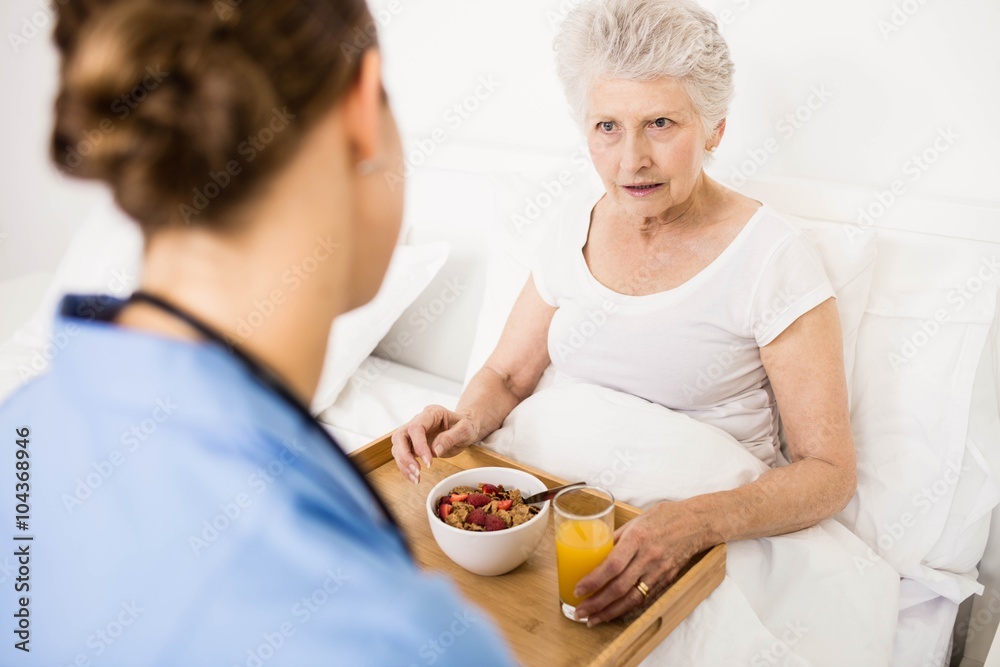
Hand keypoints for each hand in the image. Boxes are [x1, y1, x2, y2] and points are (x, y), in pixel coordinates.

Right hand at [390, 405, 480, 483]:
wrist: (465, 428)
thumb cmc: (466, 426)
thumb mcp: (465, 430)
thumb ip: (450, 438)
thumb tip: (435, 451)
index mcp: (431, 413)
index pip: (416, 427)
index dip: (419, 445)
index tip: (428, 462)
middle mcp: (419, 421)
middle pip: (400, 436)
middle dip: (405, 456)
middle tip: (417, 471)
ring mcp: (413, 433)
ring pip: (398, 447)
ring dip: (404, 464)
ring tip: (416, 478)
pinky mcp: (413, 444)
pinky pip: (403, 456)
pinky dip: (406, 468)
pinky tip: (414, 477)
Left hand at [572, 501, 714, 625]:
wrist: (697, 523)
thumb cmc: (664, 517)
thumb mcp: (636, 520)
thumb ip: (617, 539)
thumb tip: (595, 554)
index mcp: (637, 538)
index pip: (612, 565)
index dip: (594, 580)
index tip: (578, 590)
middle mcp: (648, 557)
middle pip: (620, 587)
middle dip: (597, 603)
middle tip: (580, 612)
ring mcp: (659, 571)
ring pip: (632, 598)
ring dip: (610, 612)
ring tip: (593, 620)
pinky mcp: (667, 579)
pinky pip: (645, 598)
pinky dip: (628, 608)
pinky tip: (614, 613)